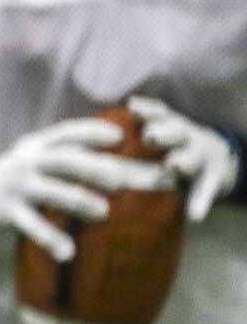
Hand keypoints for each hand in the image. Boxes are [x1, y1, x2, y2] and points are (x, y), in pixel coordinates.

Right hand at [0, 116, 174, 261]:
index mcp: (34, 146)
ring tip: (102, 213)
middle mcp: (25, 161)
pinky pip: (32, 225)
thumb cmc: (13, 179)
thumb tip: (117, 170)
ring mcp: (15, 185)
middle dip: (94, 168)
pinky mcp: (5, 210)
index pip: (66, 134)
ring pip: (52, 191)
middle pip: (64, 160)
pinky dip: (50, 239)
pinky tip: (67, 252)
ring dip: (80, 201)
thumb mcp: (32, 161)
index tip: (118, 137)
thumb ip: (63, 160)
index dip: (91, 132)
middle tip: (120, 182)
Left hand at [129, 96, 241, 221]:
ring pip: (191, 159)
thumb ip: (140, 124)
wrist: (217, 157)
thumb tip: (107, 122)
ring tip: (173, 165)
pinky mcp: (212, 180)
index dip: (147, 111)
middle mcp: (186, 138)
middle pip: (176, 133)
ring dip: (183, 161)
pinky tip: (194, 216)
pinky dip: (200, 203)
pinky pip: (205, 191)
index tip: (133, 108)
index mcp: (170, 125)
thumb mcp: (163, 129)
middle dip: (163, 134)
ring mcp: (200, 159)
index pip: (158, 114)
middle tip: (150, 136)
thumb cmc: (173, 143)